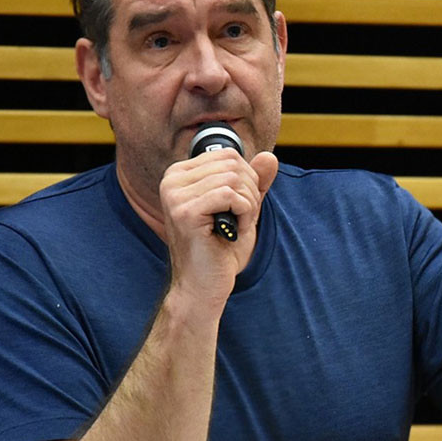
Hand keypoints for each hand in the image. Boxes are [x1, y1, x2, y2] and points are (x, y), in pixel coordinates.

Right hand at [159, 149, 277, 304]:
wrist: (203, 286)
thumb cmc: (220, 249)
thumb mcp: (242, 208)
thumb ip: (254, 182)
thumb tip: (269, 157)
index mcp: (179, 174)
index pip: (227, 154)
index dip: (247, 179)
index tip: (241, 207)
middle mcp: (172, 180)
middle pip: (232, 164)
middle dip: (249, 192)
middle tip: (243, 219)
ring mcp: (175, 195)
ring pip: (233, 178)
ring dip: (248, 204)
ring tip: (239, 226)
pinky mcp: (185, 212)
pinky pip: (229, 195)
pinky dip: (244, 212)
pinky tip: (235, 230)